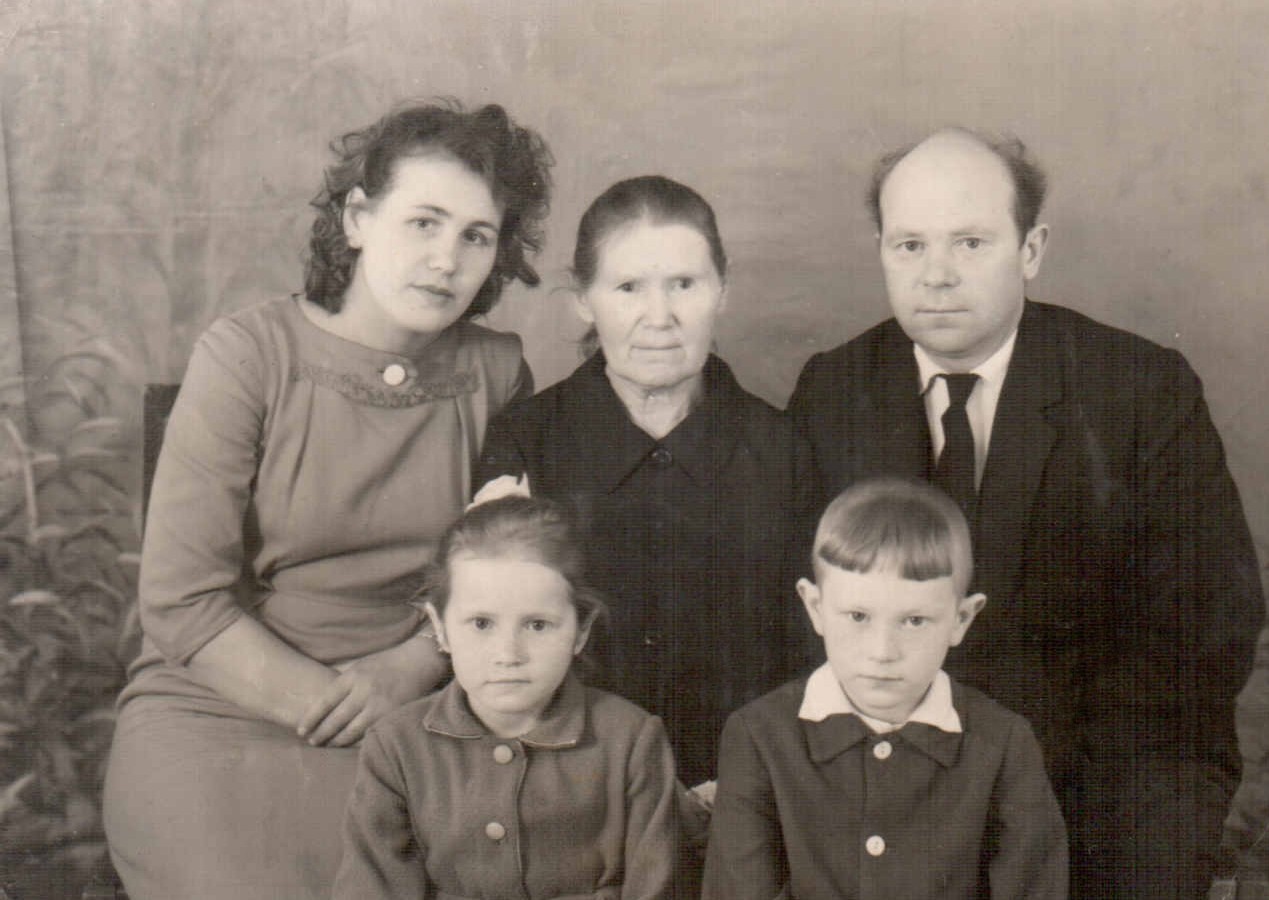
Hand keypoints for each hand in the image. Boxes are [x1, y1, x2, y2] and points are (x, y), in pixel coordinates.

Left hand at [296, 634, 446, 746]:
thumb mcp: (361, 666)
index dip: (311, 718)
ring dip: (338, 741)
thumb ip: (345, 684)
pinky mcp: (392, 715)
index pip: (325, 701)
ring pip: (352, 731)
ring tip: (329, 745)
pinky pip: (370, 733)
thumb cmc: (387, 664)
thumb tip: (323, 704)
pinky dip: (358, 741)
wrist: (420, 661)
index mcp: (353, 676)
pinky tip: (351, 745)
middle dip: (322, 734)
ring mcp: (379, 704)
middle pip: (336, 719)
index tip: (301, 730)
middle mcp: (364, 690)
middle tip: (313, 742)